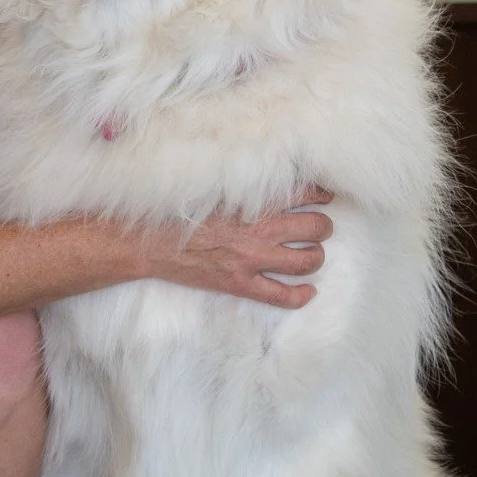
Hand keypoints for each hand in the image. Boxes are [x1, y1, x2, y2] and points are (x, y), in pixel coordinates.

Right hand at [159, 184, 332, 309]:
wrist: (150, 243)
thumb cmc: (178, 212)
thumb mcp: (214, 189)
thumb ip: (244, 186)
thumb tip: (269, 181)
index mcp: (252, 203)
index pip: (304, 194)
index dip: (321, 195)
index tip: (326, 196)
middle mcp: (259, 231)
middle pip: (315, 229)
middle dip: (323, 227)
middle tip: (319, 227)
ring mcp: (252, 260)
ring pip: (307, 262)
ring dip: (316, 257)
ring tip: (312, 254)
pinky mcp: (241, 284)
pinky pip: (282, 296)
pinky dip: (301, 296)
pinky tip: (308, 291)